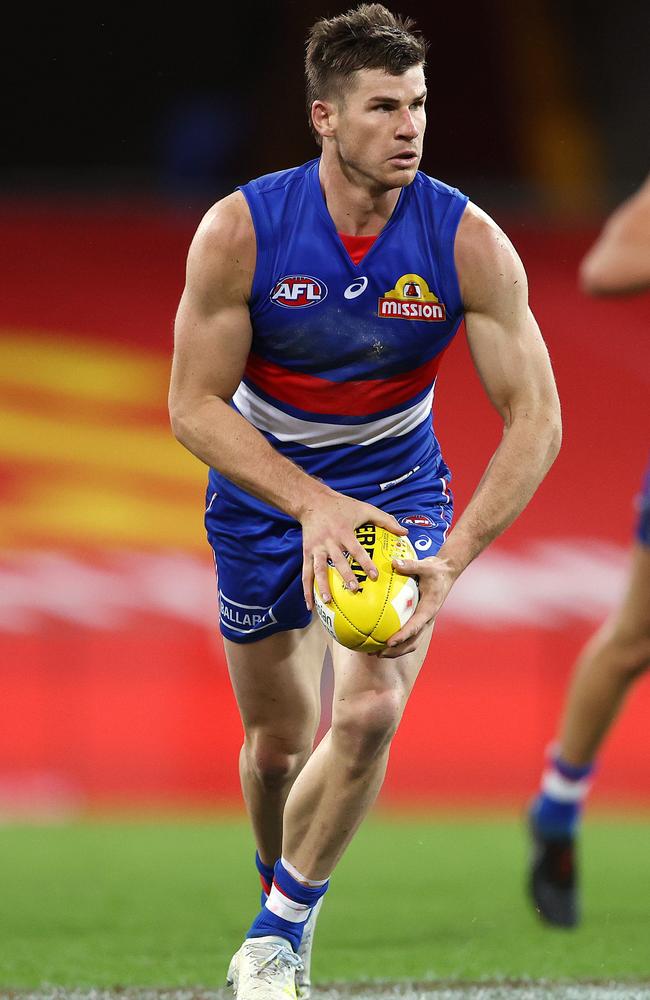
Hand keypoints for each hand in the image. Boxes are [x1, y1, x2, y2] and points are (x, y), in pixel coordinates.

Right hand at [299, 489, 407, 610]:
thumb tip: (404, 532)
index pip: (356, 550)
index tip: (374, 576)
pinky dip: (306, 589)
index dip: (365, 563)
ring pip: (319, 569)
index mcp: (344, 532)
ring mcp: (316, 548)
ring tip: (328, 601)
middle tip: (354, 590)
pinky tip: (309, 605)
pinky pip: (306, 572)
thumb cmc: (342, 506)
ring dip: (322, 586)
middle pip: (338, 561)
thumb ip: (385, 520)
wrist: (313, 501)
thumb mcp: (364, 508)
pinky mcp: (307, 552)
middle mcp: (329, 541)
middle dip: (346, 576)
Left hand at [377, 553, 457, 657]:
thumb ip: (411, 565)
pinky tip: (378, 638)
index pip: (415, 627)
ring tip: (374, 653)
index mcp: (428, 610)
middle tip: (377, 654)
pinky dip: (394, 640)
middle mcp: (425, 620)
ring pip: (409, 642)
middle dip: (395, 651)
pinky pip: (406, 634)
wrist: (446, 573)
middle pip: (412, 642)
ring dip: (394, 650)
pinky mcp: (418, 619)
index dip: (402, 636)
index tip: (389, 643)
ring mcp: (422, 622)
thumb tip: (394, 562)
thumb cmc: (436, 570)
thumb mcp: (426, 566)